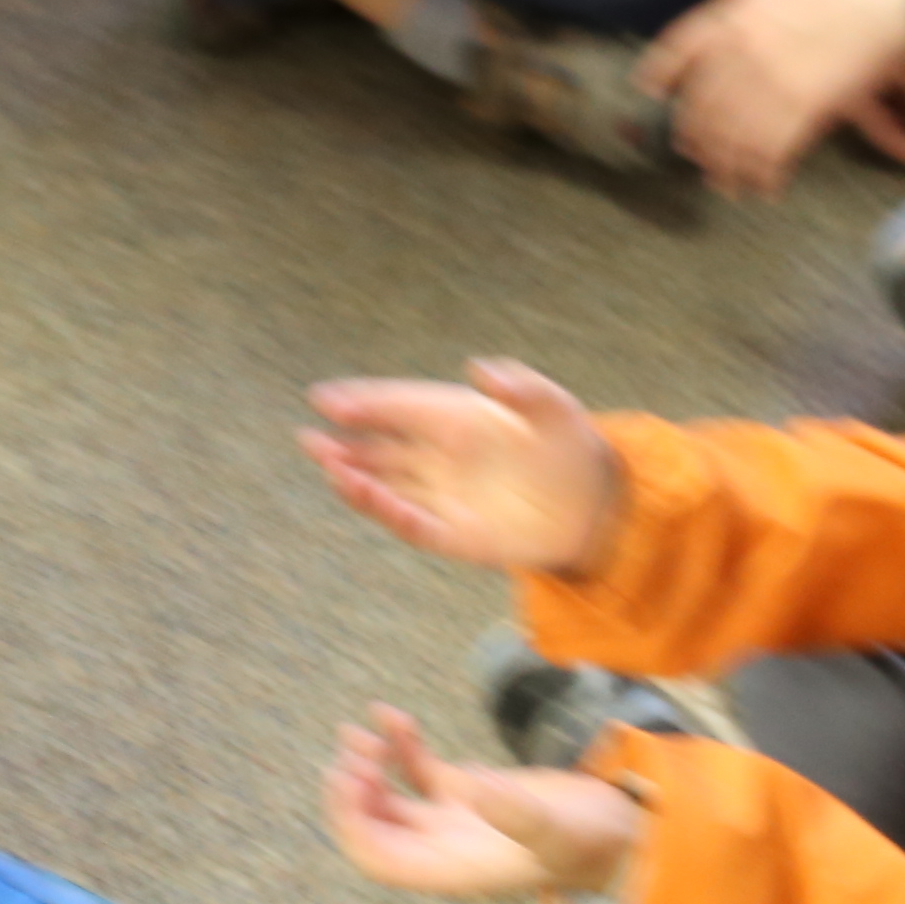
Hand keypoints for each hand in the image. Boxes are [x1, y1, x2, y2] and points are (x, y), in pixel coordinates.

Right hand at [300, 359, 622, 573]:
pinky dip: (390, 513)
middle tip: (309, 437)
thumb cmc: (570, 445)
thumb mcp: (554, 406)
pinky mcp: (456, 534)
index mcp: (456, 418)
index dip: (363, 402)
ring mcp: (444, 496)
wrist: (594, 503)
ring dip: (357, 479)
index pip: (399, 407)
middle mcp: (440, 457)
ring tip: (330, 467)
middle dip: (343, 444)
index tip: (327, 398)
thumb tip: (480, 369)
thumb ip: (521, 387)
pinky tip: (369, 498)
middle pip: (379, 449)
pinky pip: (414, 525)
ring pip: (387, 487)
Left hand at [321, 706, 646, 900]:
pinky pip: (419, 771)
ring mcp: (453, 819)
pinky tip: (390, 714)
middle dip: (352, 793)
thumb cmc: (592, 842)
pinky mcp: (469, 792)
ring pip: (389, 798)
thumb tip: (475, 788)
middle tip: (354, 752)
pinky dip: (401, 745)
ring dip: (367, 767)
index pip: (380, 859)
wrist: (622, 830)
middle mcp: (444, 848)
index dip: (353, 824)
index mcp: (453, 869)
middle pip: (374, 828)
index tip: (349, 779)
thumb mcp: (558, 829)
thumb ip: (517, 814)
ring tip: (359, 732)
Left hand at [640, 0, 904, 197]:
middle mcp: (741, 45)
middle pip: (700, 105)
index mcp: (734, 10)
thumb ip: (750, 17)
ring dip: (726, 168)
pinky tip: (765, 186)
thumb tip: (733, 51)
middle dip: (696, 139)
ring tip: (729, 184)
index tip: (653, 93)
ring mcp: (770, 76)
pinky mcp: (805, 105)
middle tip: (699, 158)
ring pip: (730, 136)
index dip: (660, 75)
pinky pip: (769, 151)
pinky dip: (762, 175)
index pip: (678, 48)